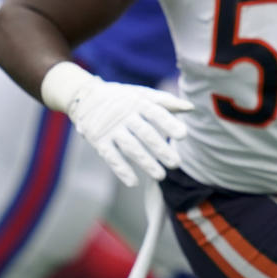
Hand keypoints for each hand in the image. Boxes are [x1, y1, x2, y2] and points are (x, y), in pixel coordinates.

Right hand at [42, 62, 192, 186]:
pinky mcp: (98, 140)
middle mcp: (125, 116)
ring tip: (161, 176)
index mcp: (138, 102)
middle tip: (176, 163)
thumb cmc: (122, 97)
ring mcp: (111, 129)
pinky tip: (134, 182)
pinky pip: (111, 156)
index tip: (183, 135)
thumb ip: (166, 102)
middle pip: (145, 134)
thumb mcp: (142, 94)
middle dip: (161, 149)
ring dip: (145, 162)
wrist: (85, 96)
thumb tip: (191, 107)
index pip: (156, 113)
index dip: (169, 124)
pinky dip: (122, 170)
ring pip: (130, 147)